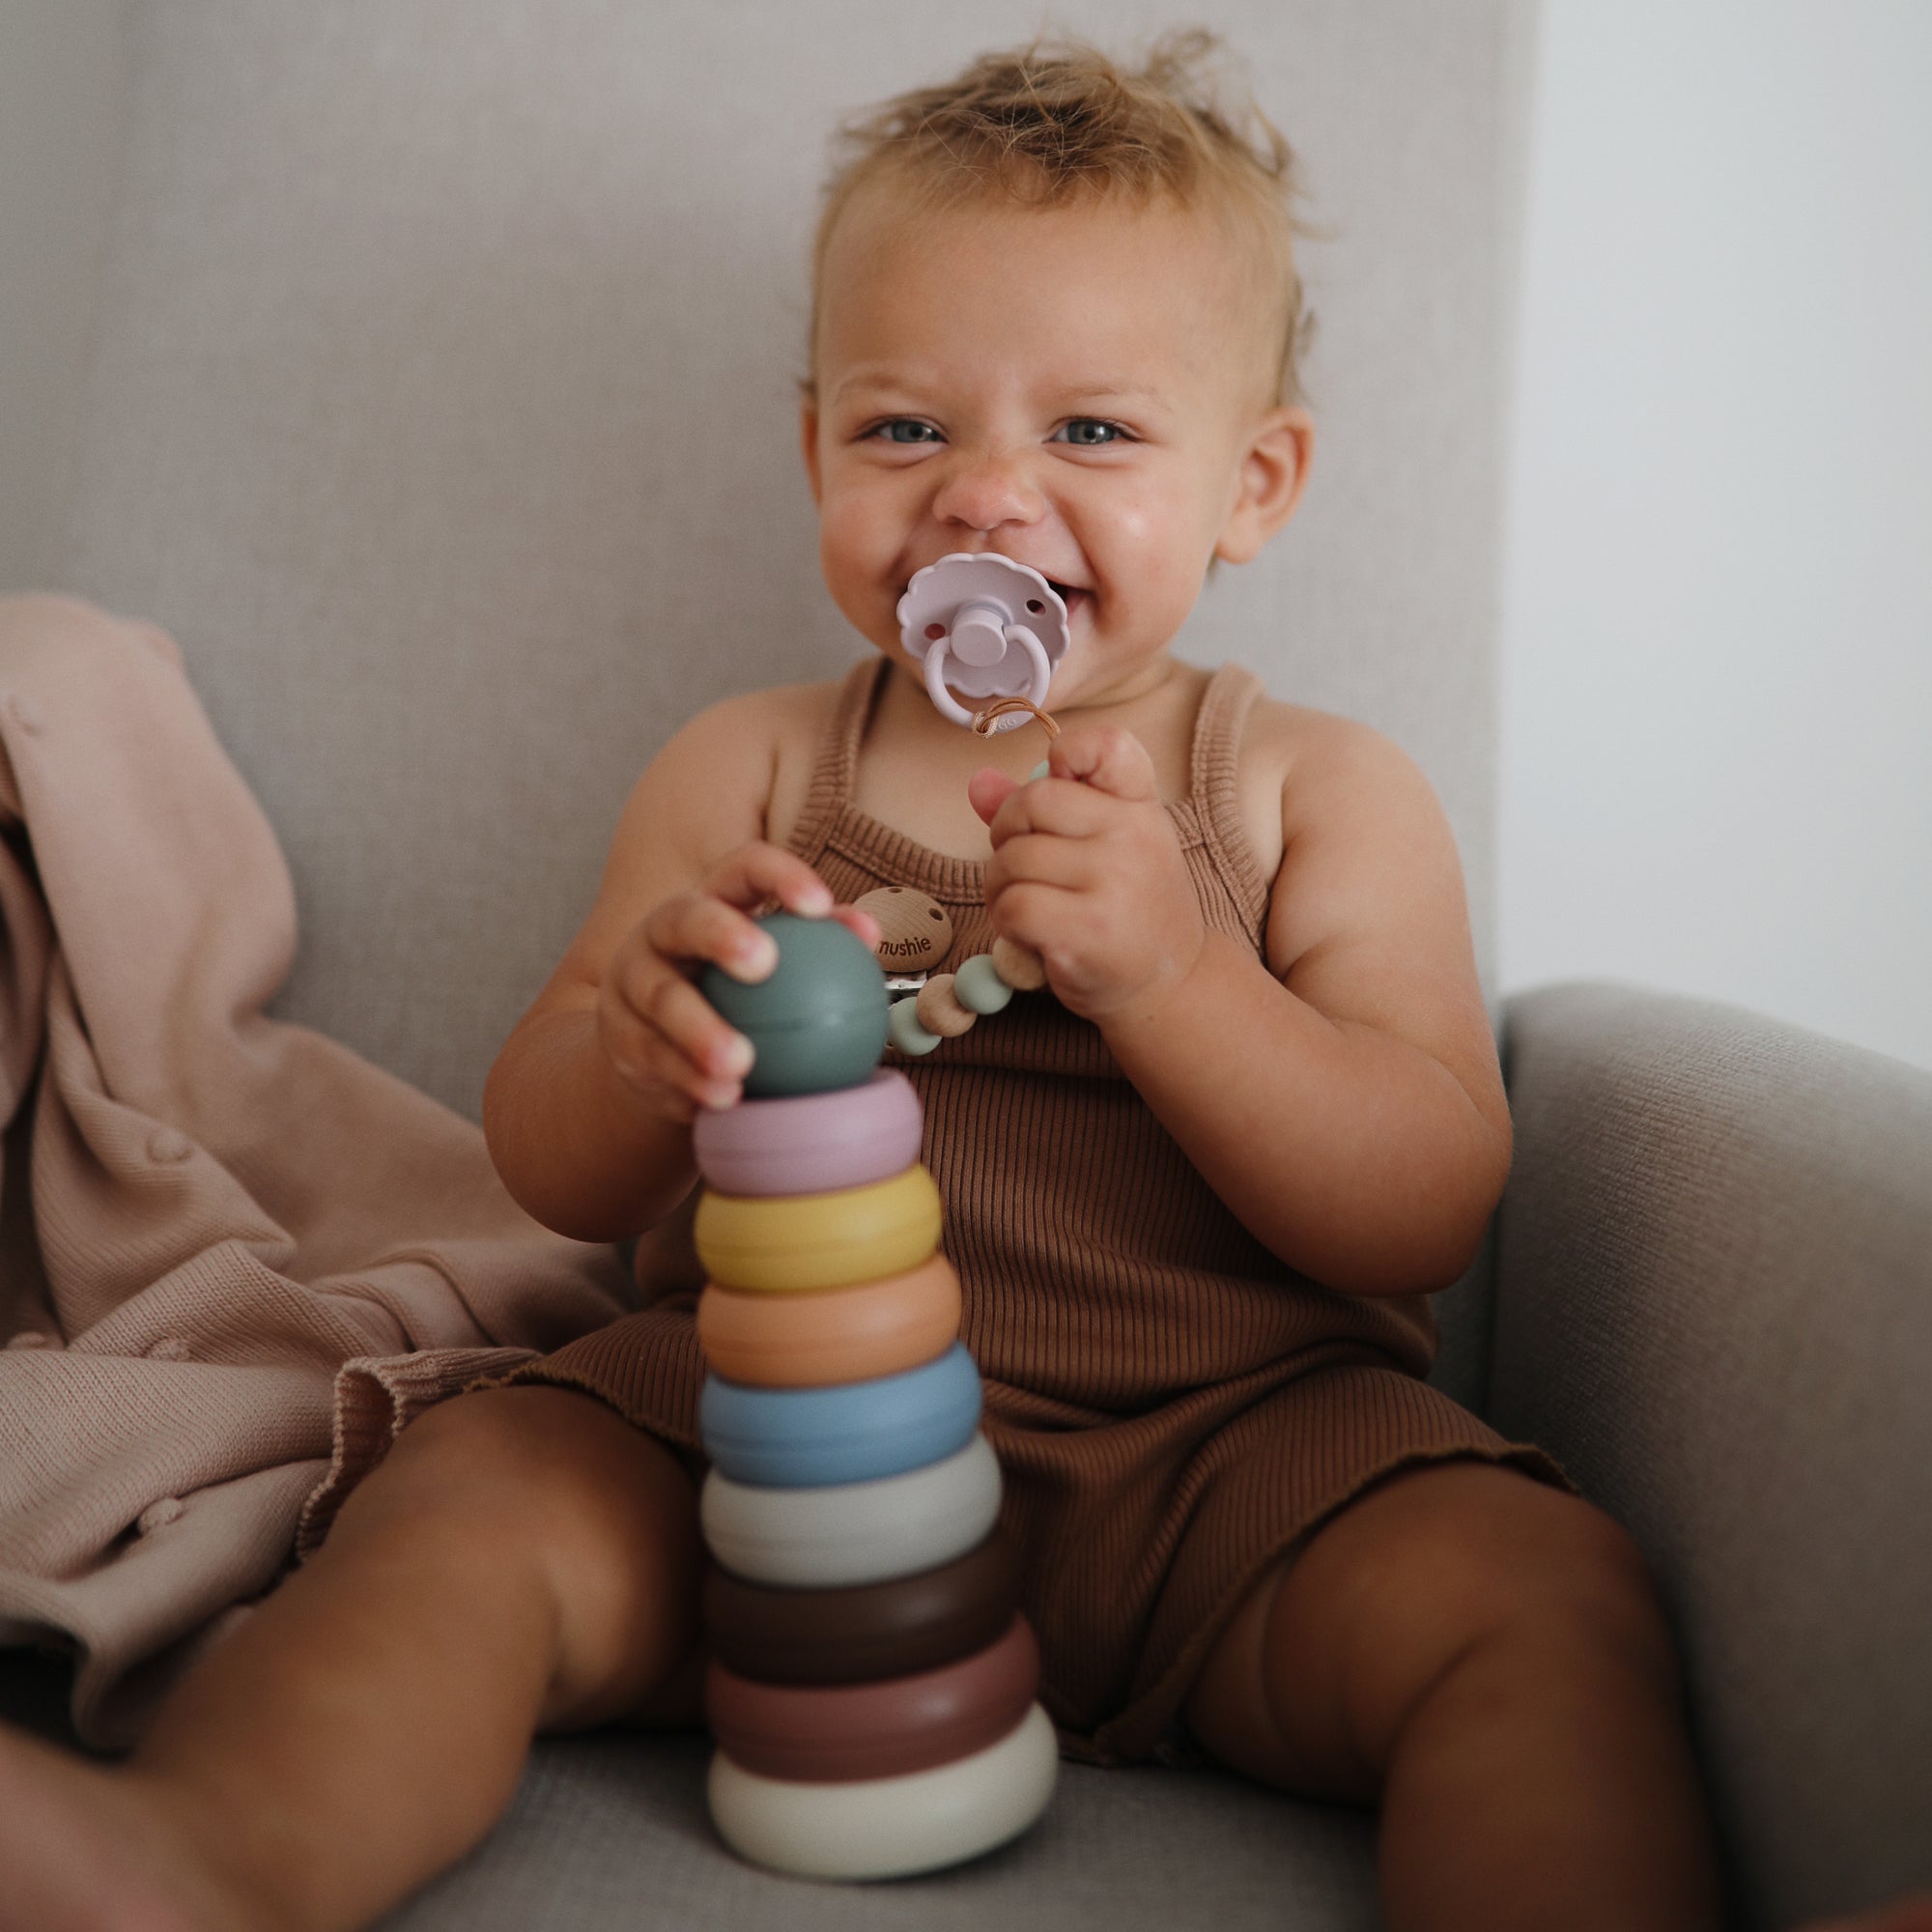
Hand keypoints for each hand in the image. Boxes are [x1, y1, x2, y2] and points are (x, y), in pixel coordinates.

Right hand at [597, 843, 878, 1120]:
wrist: (657, 1045)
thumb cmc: (734, 994)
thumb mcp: (771, 964)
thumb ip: (819, 946)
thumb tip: (868, 936)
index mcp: (710, 900)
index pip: (743, 868)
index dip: (779, 876)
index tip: (818, 907)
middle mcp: (662, 932)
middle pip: (685, 919)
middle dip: (721, 935)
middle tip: (764, 965)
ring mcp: (632, 983)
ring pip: (661, 999)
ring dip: (701, 1031)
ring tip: (742, 1062)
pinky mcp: (619, 1036)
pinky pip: (652, 1058)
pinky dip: (688, 1079)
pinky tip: (724, 1097)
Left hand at [968, 724, 1203, 1022]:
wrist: (1169, 983)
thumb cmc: (1127, 908)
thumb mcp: (1101, 846)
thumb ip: (1042, 811)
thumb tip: (978, 783)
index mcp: (1141, 805)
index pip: (1106, 746)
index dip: (1066, 753)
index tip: (1058, 784)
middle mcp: (1135, 834)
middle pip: (1032, 800)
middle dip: (1006, 833)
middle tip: (1019, 864)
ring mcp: (1115, 881)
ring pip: (1013, 858)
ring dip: (999, 885)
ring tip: (1024, 904)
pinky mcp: (1089, 929)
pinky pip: (1013, 905)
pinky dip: (1005, 919)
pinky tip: (1027, 932)